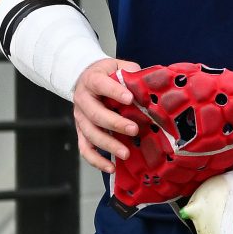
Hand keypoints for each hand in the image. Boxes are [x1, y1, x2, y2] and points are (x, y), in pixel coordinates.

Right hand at [72, 57, 141, 172]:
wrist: (85, 78)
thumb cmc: (106, 74)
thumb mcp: (117, 66)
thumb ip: (131, 73)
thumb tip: (151, 84)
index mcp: (92, 80)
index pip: (101, 85)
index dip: (114, 91)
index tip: (130, 98)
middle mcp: (83, 100)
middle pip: (95, 114)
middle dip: (115, 124)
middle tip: (134, 130)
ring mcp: (80, 118)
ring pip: (90, 134)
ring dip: (108, 145)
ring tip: (126, 153)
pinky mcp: (81, 132)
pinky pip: (85, 149)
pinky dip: (96, 161)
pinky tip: (111, 167)